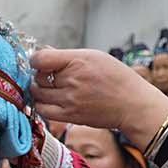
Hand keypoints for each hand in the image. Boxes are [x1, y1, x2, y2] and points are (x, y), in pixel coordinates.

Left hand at [29, 48, 167, 148]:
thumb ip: (68, 56)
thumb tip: (46, 51)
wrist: (132, 104)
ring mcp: (70, 100)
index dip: (36, 59)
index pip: (41, 58)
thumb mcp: (95, 57)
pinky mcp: (70, 115)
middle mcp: (72, 80)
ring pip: (38, 94)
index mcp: (78, 61)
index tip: (39, 62)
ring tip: (48, 88)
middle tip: (47, 76)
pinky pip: (43, 110)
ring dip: (38, 90)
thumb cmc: (116, 78)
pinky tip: (49, 100)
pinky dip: (41, 104)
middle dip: (39, 75)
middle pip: (38, 77)